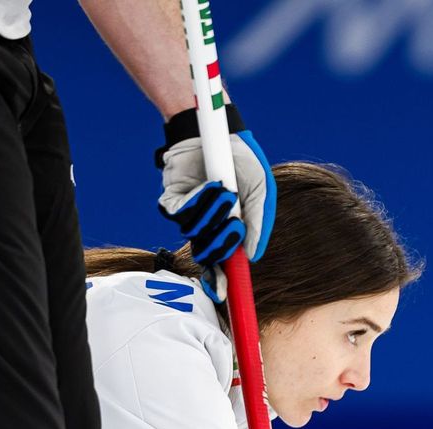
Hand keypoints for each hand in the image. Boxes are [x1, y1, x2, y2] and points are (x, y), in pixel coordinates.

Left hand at [156, 104, 274, 300]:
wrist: (217, 129)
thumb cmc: (241, 159)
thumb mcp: (261, 190)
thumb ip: (258, 222)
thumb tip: (252, 256)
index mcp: (227, 230)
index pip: (222, 265)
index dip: (221, 282)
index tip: (225, 294)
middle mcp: (206, 226)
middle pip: (207, 255)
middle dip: (221, 245)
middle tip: (234, 226)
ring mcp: (188, 214)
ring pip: (194, 233)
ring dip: (212, 215)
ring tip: (226, 192)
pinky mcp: (171, 199)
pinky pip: (180, 213)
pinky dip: (198, 201)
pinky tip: (212, 185)